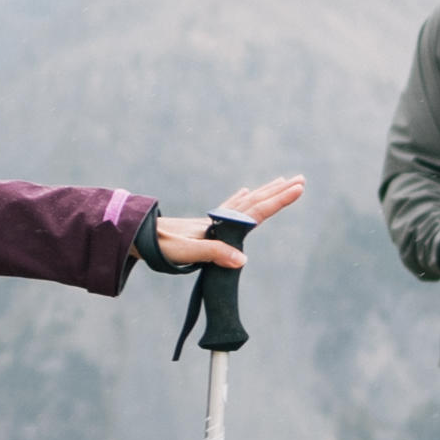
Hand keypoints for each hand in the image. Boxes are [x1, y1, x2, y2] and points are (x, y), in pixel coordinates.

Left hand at [153, 172, 308, 274]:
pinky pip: (231, 208)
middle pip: (255, 202)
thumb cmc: (161, 247)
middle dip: (278, 192)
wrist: (139, 238)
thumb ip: (214, 253)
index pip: (256, 211)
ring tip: (282, 182)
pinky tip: (246, 192)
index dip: (278, 200)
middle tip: (301, 180)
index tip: (298, 189)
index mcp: (220, 225)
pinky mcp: (206, 224)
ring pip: (246, 202)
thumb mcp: (187, 252)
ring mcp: (214, 220)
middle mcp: (220, 219)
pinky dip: (242, 199)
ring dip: (265, 192)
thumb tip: (243, 259)